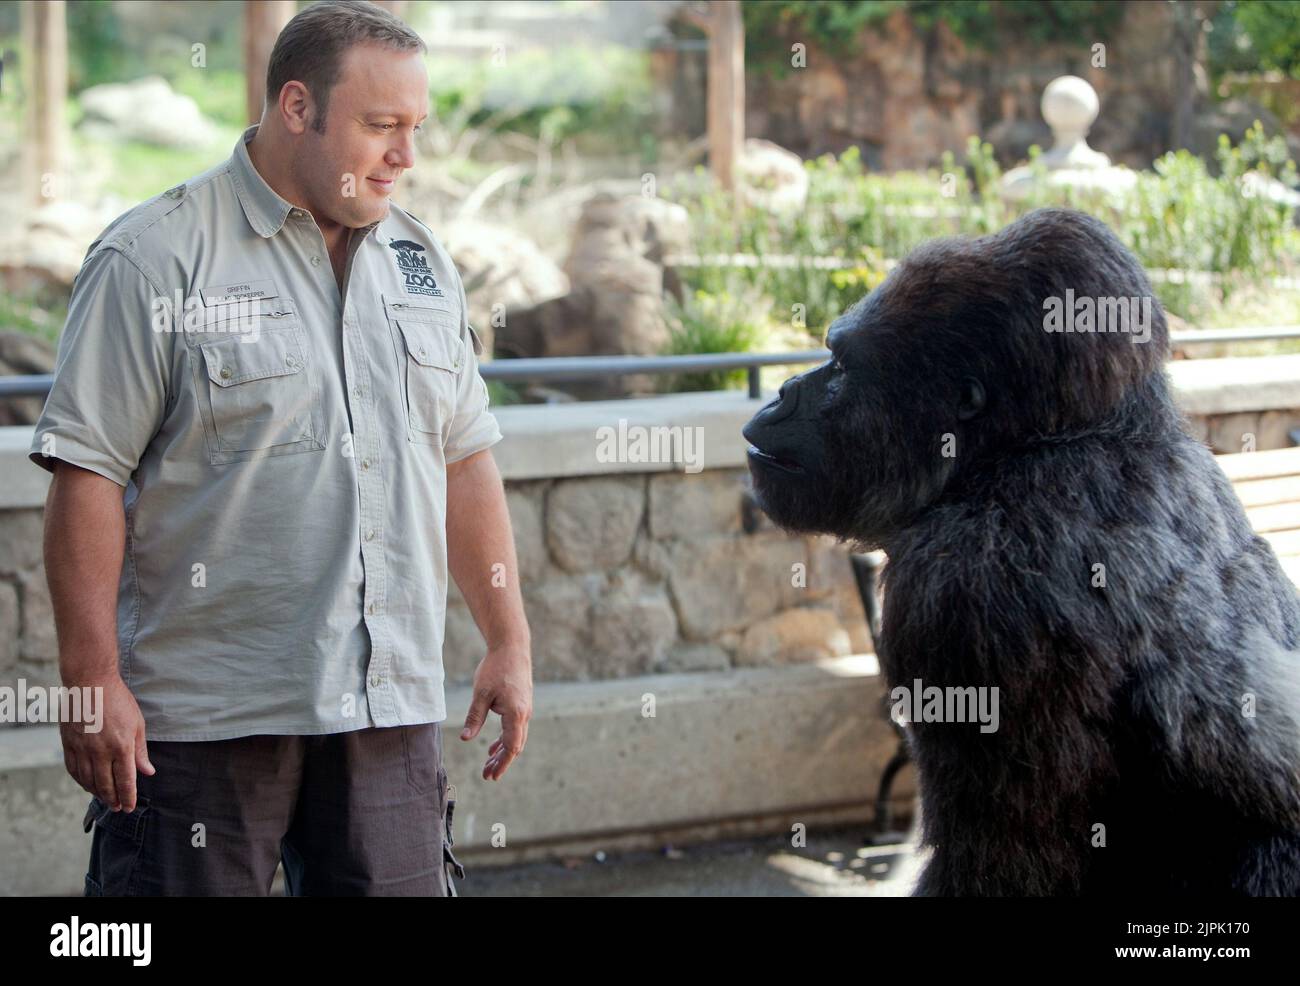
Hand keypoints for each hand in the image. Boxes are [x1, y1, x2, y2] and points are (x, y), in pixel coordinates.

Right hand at [60, 675, 154, 811]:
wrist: (90, 683)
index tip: (129, 807)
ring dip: (97, 793)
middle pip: (106, 785)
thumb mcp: (137, 724)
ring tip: (105, 800)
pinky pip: (74, 770)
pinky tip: (87, 785)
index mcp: (121, 746)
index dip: (128, 797)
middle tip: (118, 808)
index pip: (125, 780)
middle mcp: (100, 751)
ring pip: (88, 781)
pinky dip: (81, 782)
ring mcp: (82, 749)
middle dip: (113, 799)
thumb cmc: (118, 701)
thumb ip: (140, 751)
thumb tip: (147, 772)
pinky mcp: (68, 745)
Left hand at [460, 642, 531, 780]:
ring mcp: (524, 709)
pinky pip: (515, 727)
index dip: (502, 763)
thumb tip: (465, 739)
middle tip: (486, 775)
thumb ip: (474, 718)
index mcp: (516, 713)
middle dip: (501, 762)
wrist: (512, 647)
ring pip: (515, 737)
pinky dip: (504, 739)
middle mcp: (524, 714)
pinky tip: (492, 745)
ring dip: (502, 751)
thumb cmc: (496, 668)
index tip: (492, 776)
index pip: (512, 746)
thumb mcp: (481, 694)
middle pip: (515, 745)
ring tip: (487, 764)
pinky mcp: (521, 704)